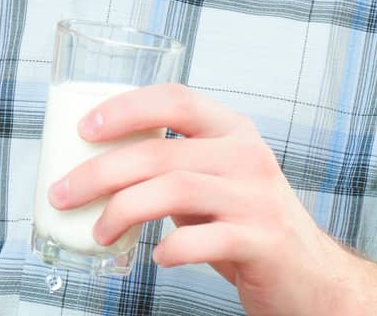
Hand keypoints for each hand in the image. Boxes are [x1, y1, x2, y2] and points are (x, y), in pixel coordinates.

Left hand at [48, 84, 358, 315]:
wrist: (312, 279)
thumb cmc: (249, 225)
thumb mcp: (214, 180)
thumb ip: (172, 165)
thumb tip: (96, 161)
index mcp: (233, 130)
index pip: (176, 98)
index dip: (125, 108)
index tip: (84, 127)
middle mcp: (248, 156)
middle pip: (161, 152)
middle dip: (100, 172)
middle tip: (64, 192)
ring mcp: (258, 199)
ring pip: (174, 191)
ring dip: (122, 210)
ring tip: (99, 231)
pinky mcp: (263, 243)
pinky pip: (203, 240)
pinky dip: (170, 249)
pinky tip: (155, 257)